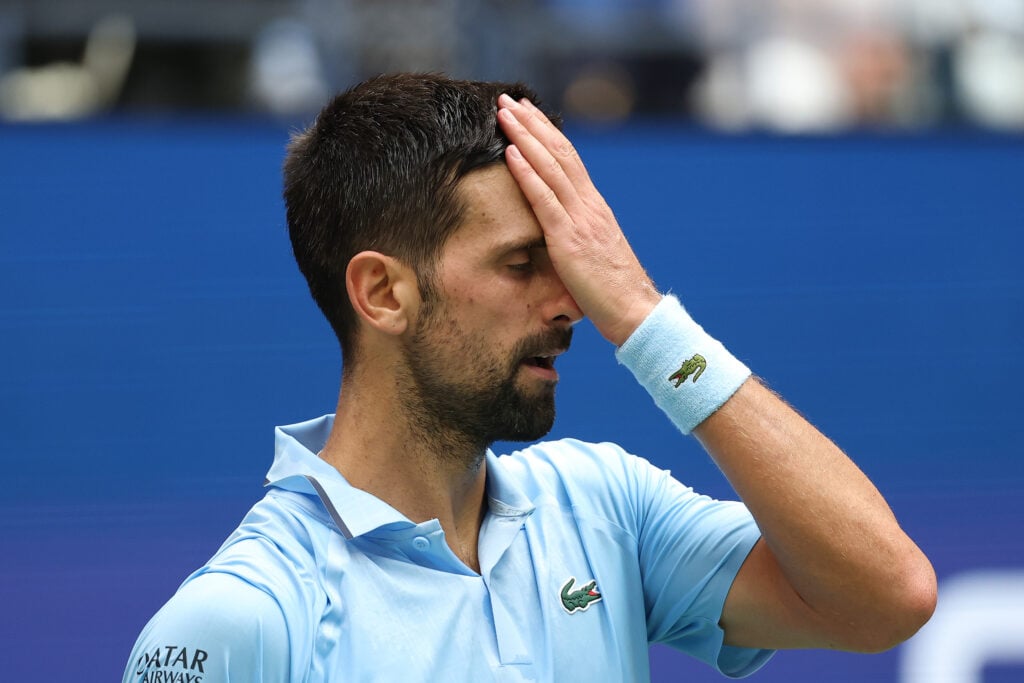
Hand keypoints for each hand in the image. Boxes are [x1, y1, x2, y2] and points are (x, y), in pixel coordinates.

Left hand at [497, 94, 660, 346]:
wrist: (635, 312)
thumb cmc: (612, 293)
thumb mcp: (592, 256)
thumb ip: (576, 237)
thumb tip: (555, 233)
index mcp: (595, 208)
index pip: (570, 160)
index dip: (547, 132)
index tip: (528, 112)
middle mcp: (590, 205)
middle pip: (559, 152)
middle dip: (532, 123)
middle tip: (509, 99)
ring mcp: (581, 219)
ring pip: (550, 166)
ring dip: (524, 136)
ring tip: (504, 113)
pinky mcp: (569, 239)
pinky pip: (544, 199)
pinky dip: (526, 172)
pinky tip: (511, 152)